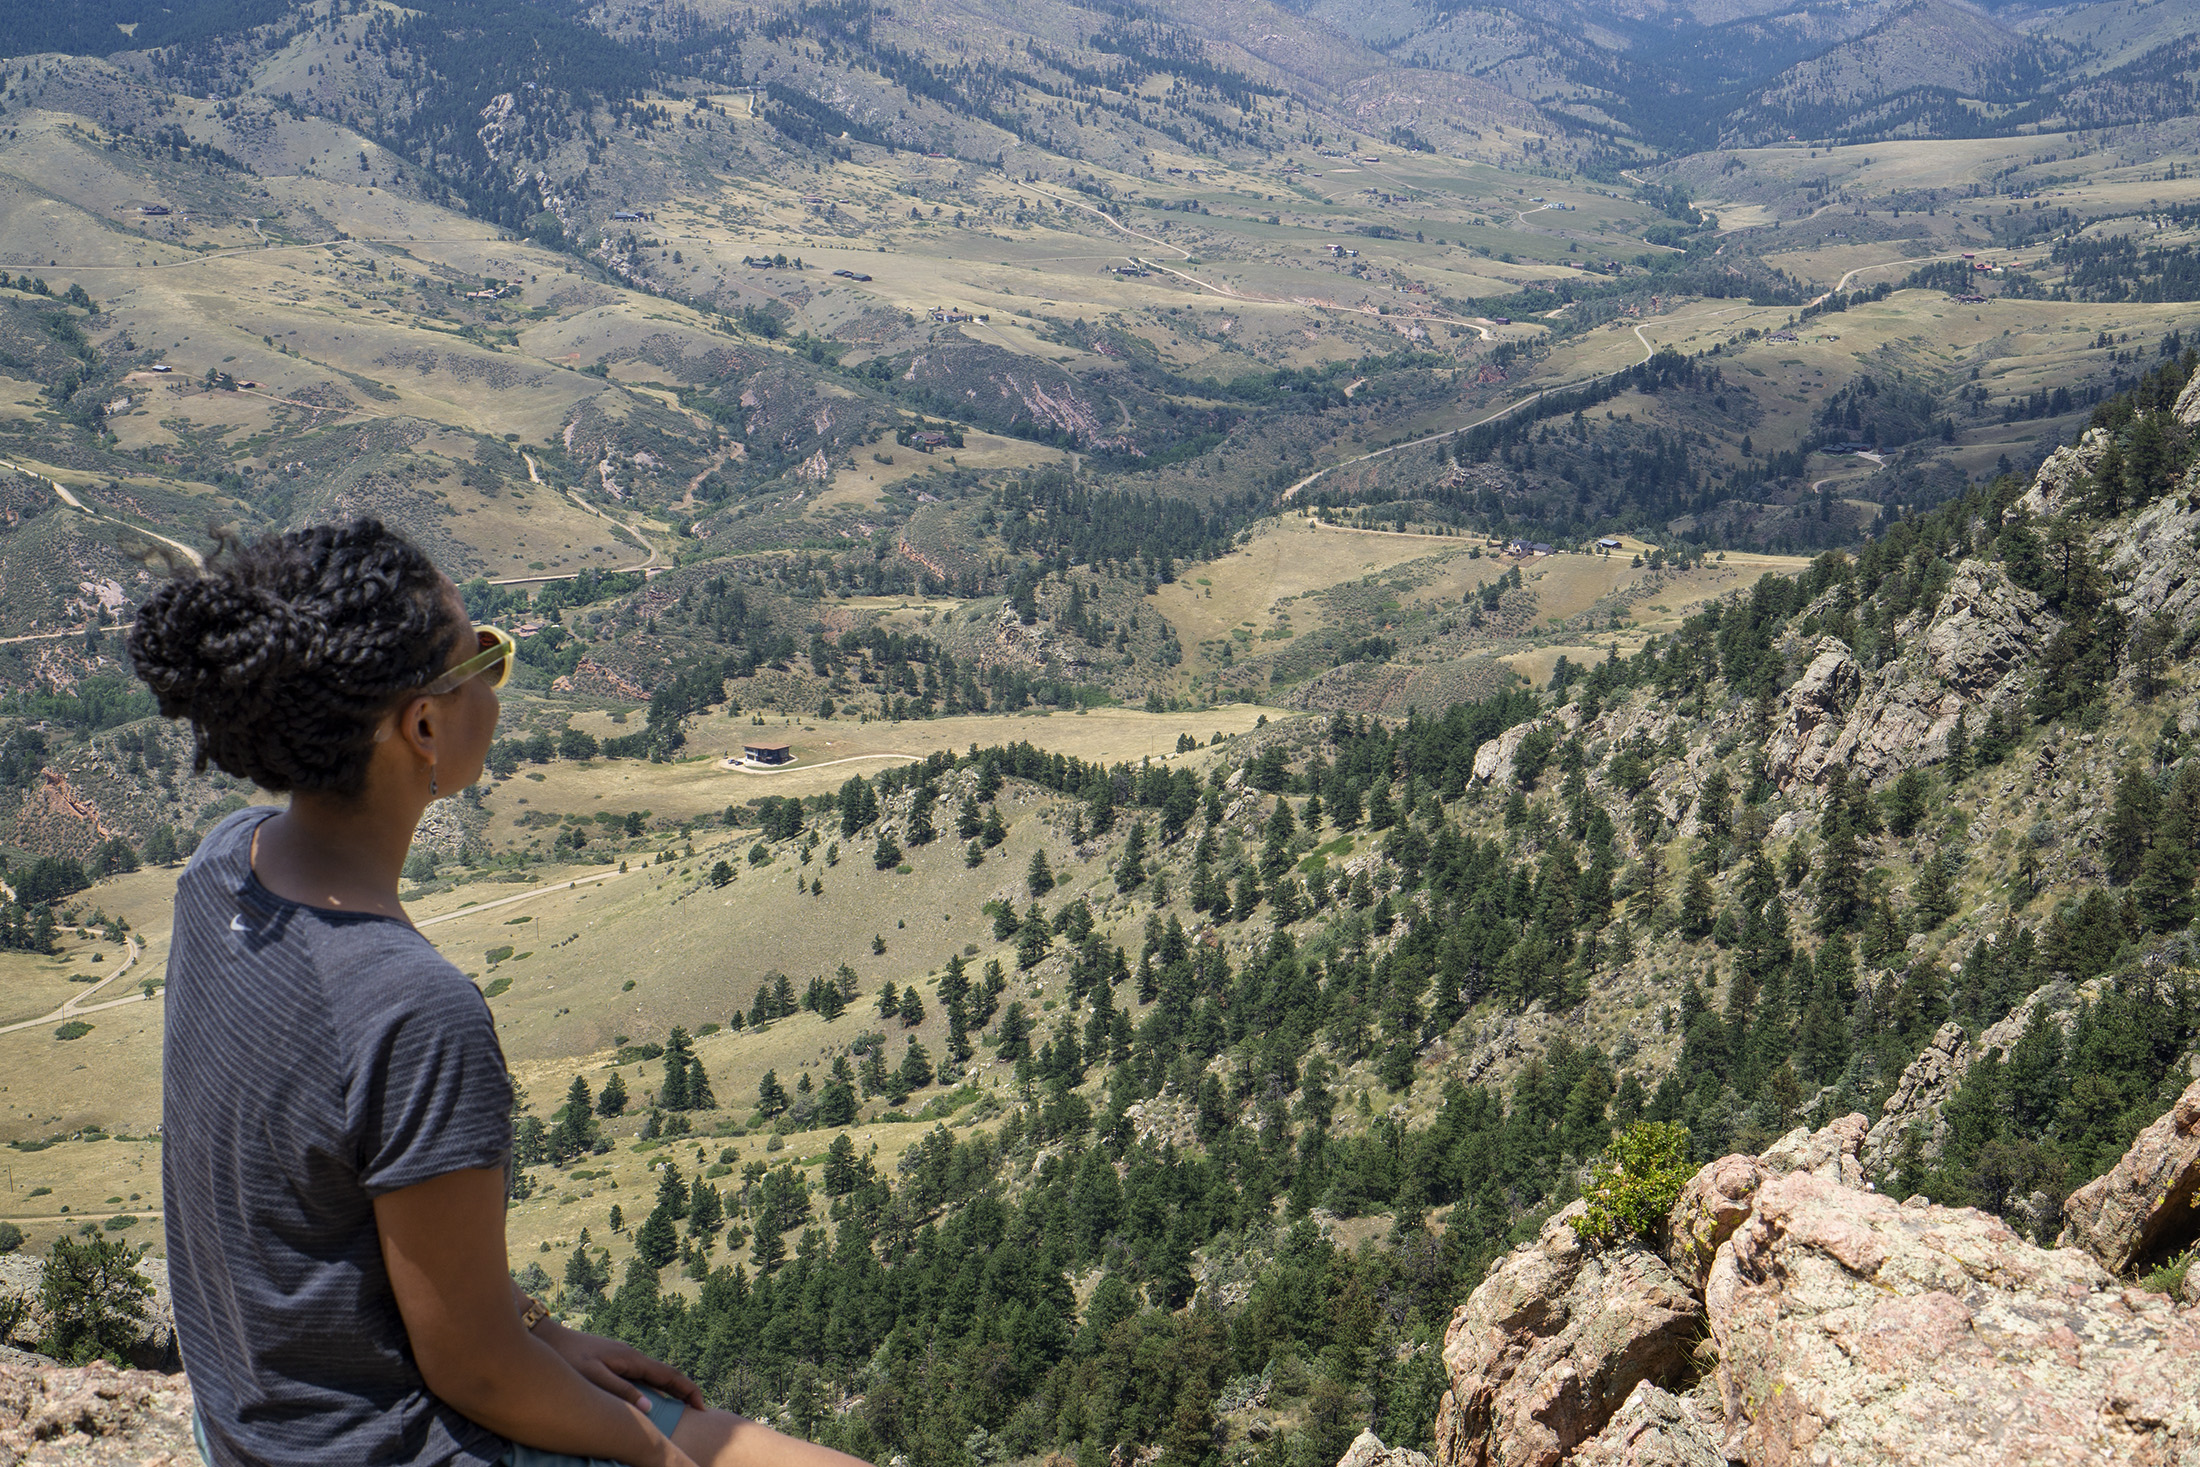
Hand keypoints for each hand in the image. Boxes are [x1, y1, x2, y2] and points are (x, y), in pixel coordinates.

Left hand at [539, 1322, 706, 1412]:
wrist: (547, 1337)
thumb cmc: (568, 1358)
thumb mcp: (594, 1377)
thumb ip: (621, 1391)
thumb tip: (649, 1409)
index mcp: (632, 1359)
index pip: (669, 1375)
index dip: (688, 1390)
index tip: (701, 1407)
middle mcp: (632, 1356)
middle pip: (666, 1374)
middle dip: (683, 1391)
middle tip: (696, 1410)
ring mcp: (623, 1357)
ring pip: (653, 1375)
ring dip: (669, 1390)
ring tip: (678, 1408)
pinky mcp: (614, 1360)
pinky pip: (641, 1376)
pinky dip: (653, 1387)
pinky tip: (648, 1399)